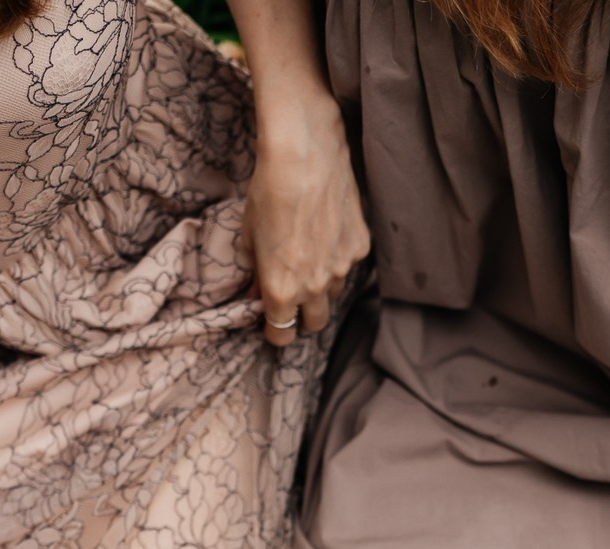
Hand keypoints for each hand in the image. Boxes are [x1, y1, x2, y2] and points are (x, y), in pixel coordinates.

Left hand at [243, 87, 367, 349]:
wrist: (304, 153)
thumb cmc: (268, 190)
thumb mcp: (249, 234)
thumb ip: (255, 269)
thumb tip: (257, 287)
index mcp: (281, 289)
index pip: (282, 334)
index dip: (274, 330)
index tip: (271, 321)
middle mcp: (314, 286)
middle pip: (314, 323)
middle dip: (301, 316)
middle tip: (292, 296)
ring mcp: (342, 267)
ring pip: (333, 293)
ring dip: (321, 286)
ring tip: (309, 257)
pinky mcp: (360, 245)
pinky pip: (349, 264)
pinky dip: (338, 258)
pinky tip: (327, 232)